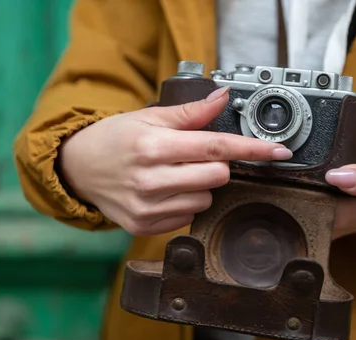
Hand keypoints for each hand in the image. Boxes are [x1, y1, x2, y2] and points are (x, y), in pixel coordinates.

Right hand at [59, 86, 292, 235]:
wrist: (78, 168)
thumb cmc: (113, 140)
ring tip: (174, 175)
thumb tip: (223, 98)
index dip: (251, 149)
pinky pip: (187, 217)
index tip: (277, 151)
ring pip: (205, 199)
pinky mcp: (143, 226)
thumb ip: (189, 113)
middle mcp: (149, 179)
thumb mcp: (147, 116)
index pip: (214, 147)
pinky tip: (165, 192)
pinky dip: (185, 203)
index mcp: (152, 146)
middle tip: (194, 157)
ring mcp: (146, 207)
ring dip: (200, 186)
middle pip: (216, 176)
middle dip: (216, 165)